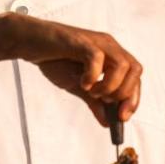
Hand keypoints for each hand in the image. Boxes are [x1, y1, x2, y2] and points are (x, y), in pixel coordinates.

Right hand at [7, 14, 141, 124]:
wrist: (29, 42)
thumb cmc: (54, 59)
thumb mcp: (78, 86)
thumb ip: (95, 102)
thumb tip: (108, 122)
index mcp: (112, 56)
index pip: (135, 77)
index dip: (133, 99)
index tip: (122, 117)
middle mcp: (109, 46)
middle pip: (135, 70)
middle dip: (124, 93)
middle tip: (105, 103)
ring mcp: (96, 42)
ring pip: (122, 64)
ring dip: (110, 85)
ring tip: (91, 92)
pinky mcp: (80, 41)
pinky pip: (97, 57)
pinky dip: (93, 75)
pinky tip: (82, 83)